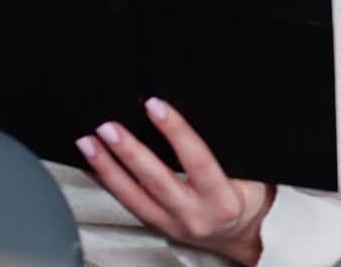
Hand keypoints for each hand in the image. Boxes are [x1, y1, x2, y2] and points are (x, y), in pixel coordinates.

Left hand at [77, 98, 274, 264]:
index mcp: (222, 200)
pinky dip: (106, 182)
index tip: (156, 106)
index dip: (176, 131)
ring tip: (88, 143)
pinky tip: (92, 165)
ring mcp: (171, 224)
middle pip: (156, 181)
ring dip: (107, 167)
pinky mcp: (155, 226)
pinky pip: (126, 204)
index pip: (197, 160)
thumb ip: (225, 150)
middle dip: (129, 151)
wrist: (242, 234)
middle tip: (108, 127)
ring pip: (132, 196)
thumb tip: (198, 110)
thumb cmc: (248, 197)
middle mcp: (194, 216)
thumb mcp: (252, 174)